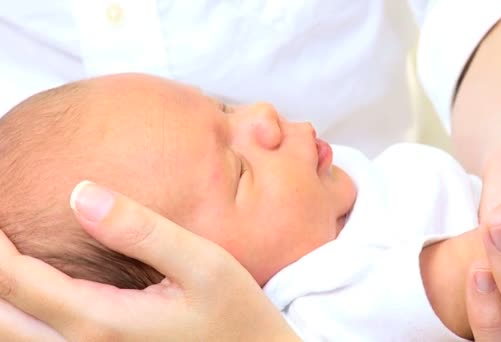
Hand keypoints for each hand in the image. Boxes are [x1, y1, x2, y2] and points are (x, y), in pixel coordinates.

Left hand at [0, 181, 296, 340]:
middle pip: (0, 316)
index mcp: (103, 322)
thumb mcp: (203, 265)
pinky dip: (18, 317)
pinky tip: (29, 294)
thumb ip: (141, 230)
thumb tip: (79, 193)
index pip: (17, 281)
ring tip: (4, 254)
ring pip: (12, 336)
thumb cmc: (236, 314)